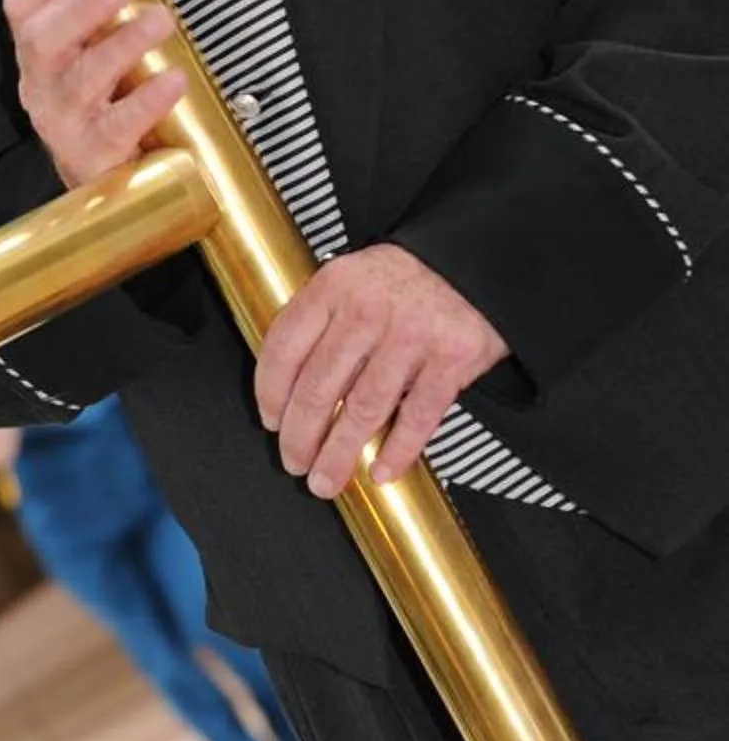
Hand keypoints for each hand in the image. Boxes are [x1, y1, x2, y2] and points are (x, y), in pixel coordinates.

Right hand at [1, 0, 187, 189]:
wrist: (111, 175)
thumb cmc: (114, 89)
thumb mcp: (124, 26)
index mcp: (40, 45)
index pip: (21, 4)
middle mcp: (40, 81)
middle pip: (40, 39)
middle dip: (79, 7)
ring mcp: (63, 121)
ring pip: (78, 81)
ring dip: (121, 45)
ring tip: (162, 20)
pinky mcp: (93, 156)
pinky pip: (114, 128)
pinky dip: (145, 101)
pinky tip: (174, 79)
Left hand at [254, 245, 508, 498]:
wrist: (470, 261)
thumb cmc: (403, 278)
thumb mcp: (351, 278)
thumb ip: (320, 319)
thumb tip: (285, 380)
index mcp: (333, 286)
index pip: (285, 346)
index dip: (271, 391)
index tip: (270, 419)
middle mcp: (367, 310)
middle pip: (320, 387)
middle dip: (300, 436)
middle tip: (294, 462)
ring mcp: (410, 336)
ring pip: (363, 410)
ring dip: (340, 454)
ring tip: (327, 479)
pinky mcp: (451, 359)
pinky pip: (417, 418)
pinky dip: (397, 451)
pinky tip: (381, 471)